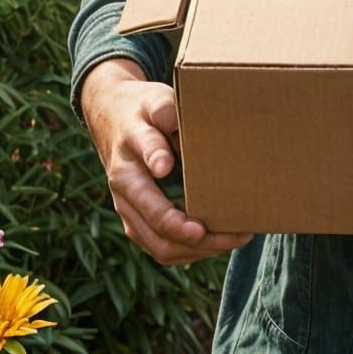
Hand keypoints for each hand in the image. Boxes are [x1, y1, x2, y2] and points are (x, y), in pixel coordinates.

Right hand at [80, 57, 255, 266]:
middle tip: (238, 235)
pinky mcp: (141, 219)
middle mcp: (125, 200)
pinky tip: (221, 238)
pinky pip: (164, 246)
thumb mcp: (153, 102)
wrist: (114, 116)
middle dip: (200, 244)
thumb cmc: (143, 108)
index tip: (201, 229)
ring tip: (238, 238)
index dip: (176, 224)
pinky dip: (193, 249)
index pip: (150, 209)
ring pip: (162, 249)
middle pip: (159, 239)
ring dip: (200, 251)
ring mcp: (132, 213)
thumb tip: (164, 164)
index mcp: (127, 174)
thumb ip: (162, 119)